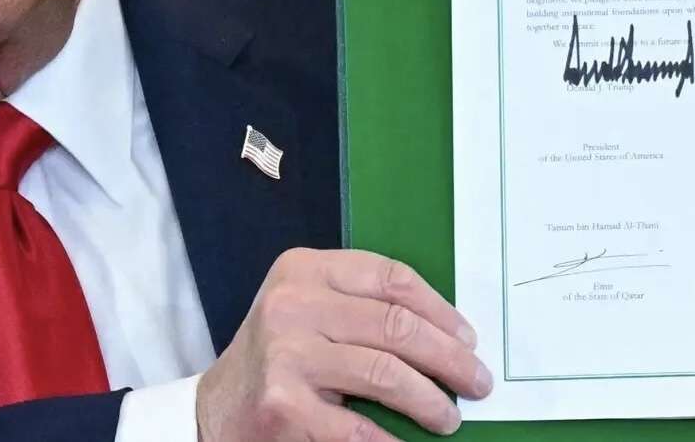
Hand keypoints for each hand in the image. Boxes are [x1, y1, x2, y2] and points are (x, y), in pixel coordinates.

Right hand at [196, 248, 491, 441]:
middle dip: (449, 357)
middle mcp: (292, 304)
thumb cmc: (280, 353)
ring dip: (430, 401)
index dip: (440, 309)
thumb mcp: (311, 307)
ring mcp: (286, 355)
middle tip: (477, 381)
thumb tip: (448, 333)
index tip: (467, 336)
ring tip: (449, 416)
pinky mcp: (283, 407)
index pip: (390, 278)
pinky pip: (358, 427)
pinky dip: (393, 440)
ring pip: (386, 374)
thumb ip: (363, 305)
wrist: (217, 408)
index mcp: (305, 269)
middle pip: (396, 325)